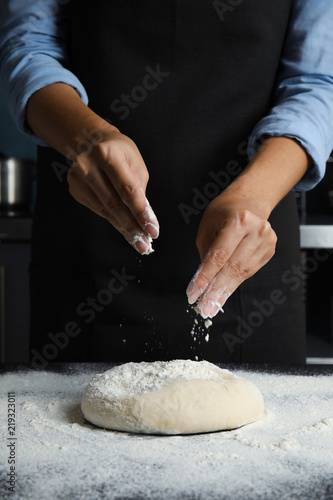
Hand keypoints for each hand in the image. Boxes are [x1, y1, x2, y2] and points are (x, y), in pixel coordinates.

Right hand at [67, 127, 158, 254]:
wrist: (91, 141)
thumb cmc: (119, 152)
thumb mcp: (135, 164)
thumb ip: (139, 190)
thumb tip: (144, 220)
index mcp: (108, 154)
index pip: (127, 189)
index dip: (140, 212)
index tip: (152, 230)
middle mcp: (88, 165)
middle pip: (113, 204)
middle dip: (132, 227)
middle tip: (144, 244)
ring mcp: (78, 177)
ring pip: (104, 211)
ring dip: (123, 228)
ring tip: (137, 240)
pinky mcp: (74, 188)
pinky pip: (97, 209)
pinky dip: (112, 220)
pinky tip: (124, 228)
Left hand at [186, 193, 276, 317]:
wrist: (249, 201)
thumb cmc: (224, 212)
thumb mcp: (207, 227)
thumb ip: (206, 253)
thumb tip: (204, 282)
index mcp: (238, 221)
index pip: (219, 256)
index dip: (205, 277)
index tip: (193, 294)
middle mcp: (256, 230)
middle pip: (232, 267)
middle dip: (215, 290)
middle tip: (204, 307)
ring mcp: (266, 241)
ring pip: (242, 273)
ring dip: (225, 291)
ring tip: (212, 305)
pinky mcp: (269, 250)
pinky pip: (249, 271)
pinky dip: (234, 283)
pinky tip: (223, 293)